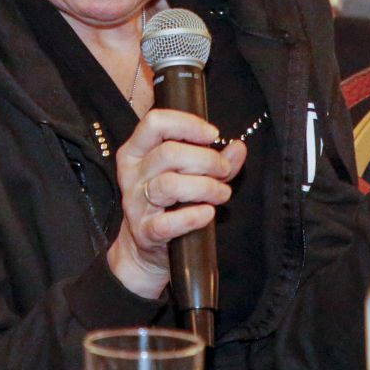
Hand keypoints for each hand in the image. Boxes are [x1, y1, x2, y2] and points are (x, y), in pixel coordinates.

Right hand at [104, 108, 247, 298]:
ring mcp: (135, 204)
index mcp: (136, 151)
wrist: (147, 246)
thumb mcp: (188, 173)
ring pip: (170, 185)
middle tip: (224, 171)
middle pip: (169, 153)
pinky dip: (193, 217)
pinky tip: (208, 213)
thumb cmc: (169, 201)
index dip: (187, 123)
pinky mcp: (144, 232)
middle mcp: (131, 174)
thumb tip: (238, 147)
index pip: (154, 122)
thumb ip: (214, 159)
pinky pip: (168, 223)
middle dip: (206, 159)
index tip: (213, 134)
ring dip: (206, 187)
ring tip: (222, 194)